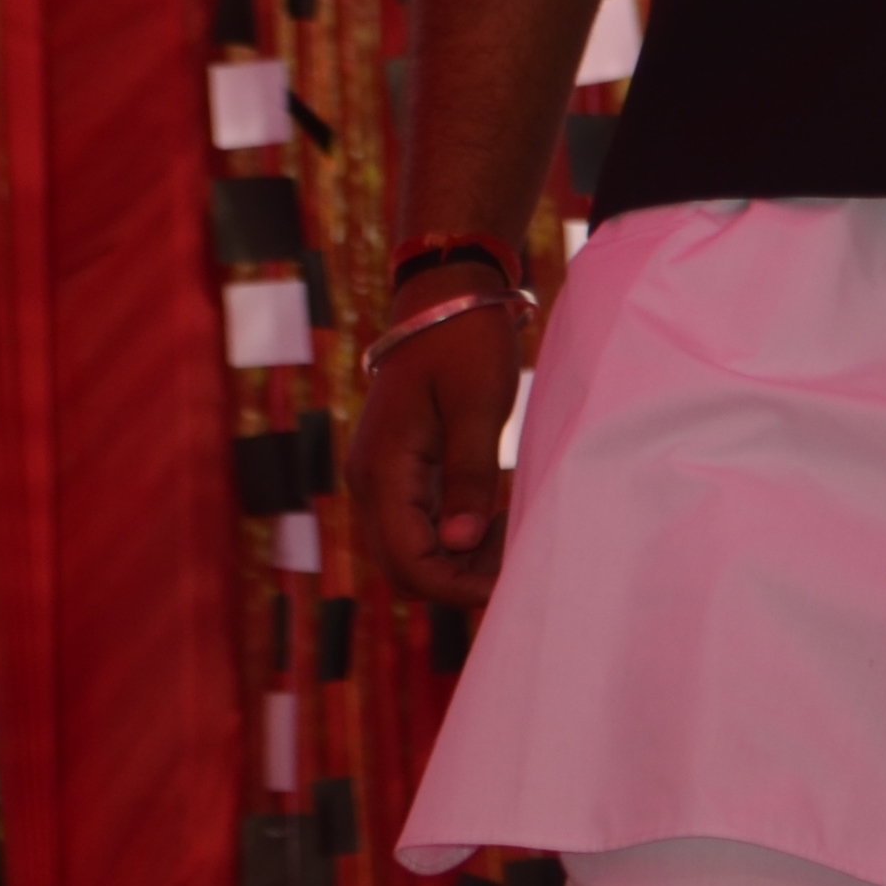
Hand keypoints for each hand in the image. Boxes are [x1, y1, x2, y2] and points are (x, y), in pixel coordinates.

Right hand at [346, 302, 527, 610]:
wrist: (444, 299)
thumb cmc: (465, 345)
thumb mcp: (478, 407)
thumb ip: (468, 475)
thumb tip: (459, 544)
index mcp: (382, 470)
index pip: (408, 561)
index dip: (454, 587)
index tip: (505, 586)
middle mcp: (371, 483)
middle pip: (403, 567)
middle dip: (456, 580)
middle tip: (514, 563)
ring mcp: (382, 479)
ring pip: (410, 551)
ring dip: (456, 561)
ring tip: (510, 539)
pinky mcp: (399, 473)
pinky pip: (418, 526)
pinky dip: (454, 538)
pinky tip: (494, 522)